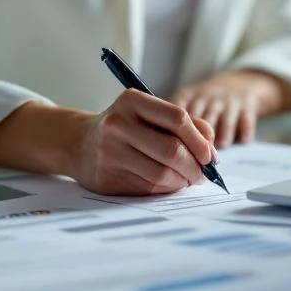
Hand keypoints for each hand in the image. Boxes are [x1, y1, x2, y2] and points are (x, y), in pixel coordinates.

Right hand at [69, 89, 215, 194]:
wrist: (78, 144)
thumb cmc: (125, 127)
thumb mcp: (149, 113)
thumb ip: (185, 123)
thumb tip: (212, 146)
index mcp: (131, 101)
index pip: (178, 118)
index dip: (200, 140)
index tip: (210, 155)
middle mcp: (117, 125)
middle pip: (172, 151)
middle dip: (195, 167)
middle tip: (202, 174)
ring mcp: (109, 153)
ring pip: (162, 174)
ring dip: (182, 181)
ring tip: (186, 179)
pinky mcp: (106, 179)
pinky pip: (148, 189)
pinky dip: (165, 189)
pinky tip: (166, 183)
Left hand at [172, 70, 285, 147]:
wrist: (241, 84)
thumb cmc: (206, 100)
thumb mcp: (188, 101)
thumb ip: (174, 120)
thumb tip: (161, 147)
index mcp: (190, 96)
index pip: (180, 109)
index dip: (179, 128)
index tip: (176, 146)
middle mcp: (209, 97)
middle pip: (203, 116)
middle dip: (200, 137)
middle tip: (197, 157)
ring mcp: (229, 101)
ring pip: (225, 118)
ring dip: (223, 132)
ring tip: (221, 146)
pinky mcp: (248, 106)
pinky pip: (246, 118)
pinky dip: (246, 129)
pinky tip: (244, 140)